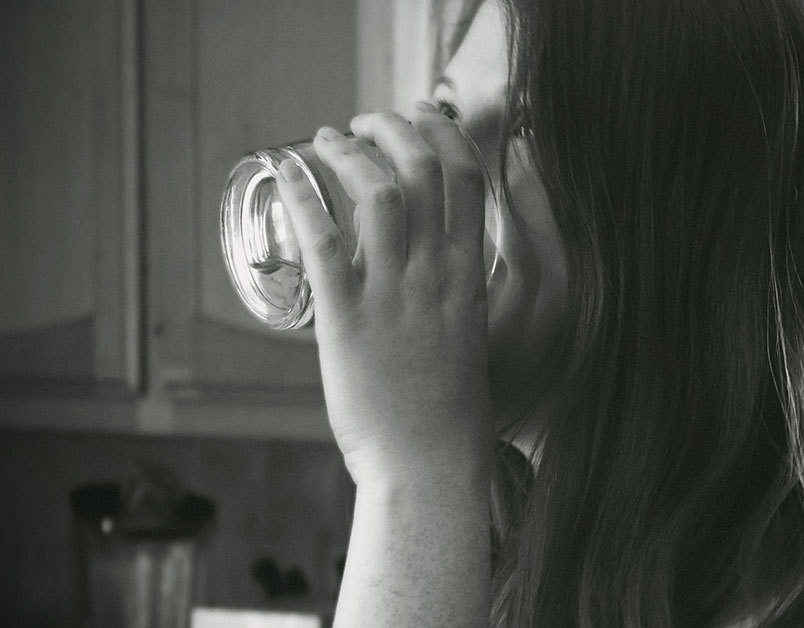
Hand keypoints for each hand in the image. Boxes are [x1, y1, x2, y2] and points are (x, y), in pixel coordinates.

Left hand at [276, 106, 492, 485]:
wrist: (430, 464)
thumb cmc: (449, 415)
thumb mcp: (467, 340)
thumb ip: (448, 299)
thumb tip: (418, 273)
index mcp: (470, 277)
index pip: (468, 181)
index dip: (446, 135)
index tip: (427, 116)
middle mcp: (436, 275)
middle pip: (423, 171)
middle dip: (395, 130)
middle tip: (369, 121)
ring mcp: (393, 294)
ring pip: (379, 194)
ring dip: (351, 153)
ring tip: (328, 139)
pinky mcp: (347, 319)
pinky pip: (324, 241)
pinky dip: (303, 197)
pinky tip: (288, 173)